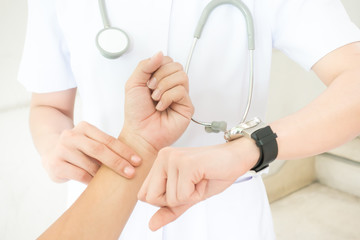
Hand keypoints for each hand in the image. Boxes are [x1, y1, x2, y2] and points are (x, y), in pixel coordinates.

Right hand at [42, 121, 141, 183]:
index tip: (138, 161)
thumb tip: (134, 161)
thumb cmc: (80, 148)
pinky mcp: (55, 165)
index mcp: (84, 127)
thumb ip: (107, 147)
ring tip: (114, 181)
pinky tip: (97, 184)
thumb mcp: (91, 141)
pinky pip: (79, 175)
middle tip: (131, 173)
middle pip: (99, 150)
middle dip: (117, 162)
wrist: (50, 150)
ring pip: (89, 165)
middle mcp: (71, 136)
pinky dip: (91, 181)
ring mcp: (61, 150)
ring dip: (104, 175)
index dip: (124, 150)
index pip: (108, 139)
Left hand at [122, 52, 193, 150]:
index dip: (157, 66)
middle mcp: (172, 86)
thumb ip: (145, 66)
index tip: (147, 80)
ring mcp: (181, 96)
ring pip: (181, 76)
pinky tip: (162, 106)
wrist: (139, 133)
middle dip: (161, 76)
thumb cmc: (136, 113)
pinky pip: (182, 91)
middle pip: (176, 66)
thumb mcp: (133, 83)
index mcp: (160, 79)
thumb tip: (160, 53)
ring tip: (156, 99)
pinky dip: (168, 97)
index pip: (167, 61)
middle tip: (151, 89)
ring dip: (164, 86)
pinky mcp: (187, 106)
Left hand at [138, 138, 259, 230]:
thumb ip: (169, 209)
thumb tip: (151, 225)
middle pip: (151, 198)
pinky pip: (183, 195)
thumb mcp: (188, 196)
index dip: (165, 200)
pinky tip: (204, 179)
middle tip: (191, 185)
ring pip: (170, 198)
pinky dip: (197, 194)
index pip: (144, 194)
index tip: (182, 187)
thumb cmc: (214, 173)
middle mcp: (163, 157)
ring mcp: (173, 159)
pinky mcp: (186, 164)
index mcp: (160, 162)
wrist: (236, 158)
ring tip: (200, 180)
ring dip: (190, 196)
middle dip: (175, 200)